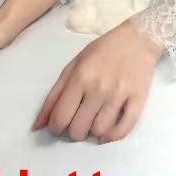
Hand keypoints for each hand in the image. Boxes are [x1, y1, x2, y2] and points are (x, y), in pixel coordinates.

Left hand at [31, 19, 162, 143]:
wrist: (138, 39)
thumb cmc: (102, 51)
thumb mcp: (73, 65)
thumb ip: (54, 95)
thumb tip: (37, 126)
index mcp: (80, 77)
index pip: (60, 118)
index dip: (56, 127)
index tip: (61, 123)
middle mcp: (98, 88)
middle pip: (78, 130)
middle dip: (74, 130)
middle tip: (79, 119)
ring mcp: (119, 95)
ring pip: (98, 132)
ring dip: (93, 131)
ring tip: (94, 119)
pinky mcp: (138, 100)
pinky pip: (123, 130)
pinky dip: (112, 136)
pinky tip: (107, 131)